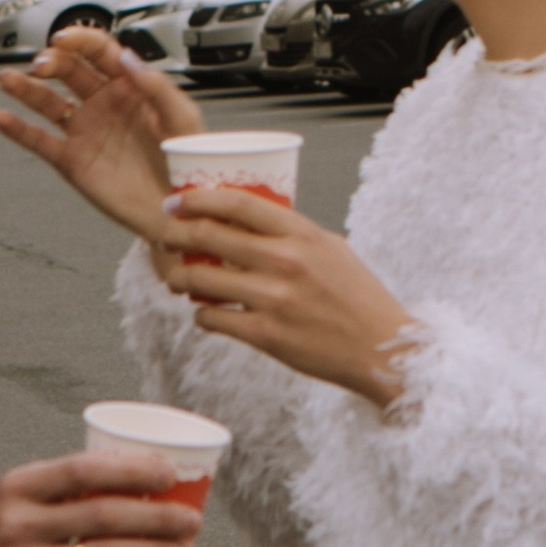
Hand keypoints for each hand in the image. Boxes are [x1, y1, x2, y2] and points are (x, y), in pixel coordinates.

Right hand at [0, 28, 201, 240]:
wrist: (178, 210)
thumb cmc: (187, 163)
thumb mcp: (183, 119)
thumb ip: (156, 87)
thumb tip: (127, 58)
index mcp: (131, 86)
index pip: (101, 52)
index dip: (81, 41)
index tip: (63, 38)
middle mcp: (104, 103)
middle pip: (70, 71)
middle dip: (53, 62)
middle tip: (43, 63)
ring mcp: (85, 130)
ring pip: (48, 102)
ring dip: (26, 88)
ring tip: (8, 79)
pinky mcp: (72, 160)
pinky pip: (40, 140)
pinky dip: (17, 129)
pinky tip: (0, 117)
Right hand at [0, 448, 204, 546]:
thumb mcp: (15, 503)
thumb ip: (64, 491)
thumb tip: (140, 477)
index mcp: (18, 487)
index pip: (84, 469)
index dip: (132, 469)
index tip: (170, 474)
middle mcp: (17, 524)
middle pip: (103, 515)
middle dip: (158, 518)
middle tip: (192, 521)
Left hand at [154, 186, 415, 405]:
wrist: (381, 347)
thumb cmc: (357, 296)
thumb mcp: (330, 248)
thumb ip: (291, 234)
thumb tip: (248, 222)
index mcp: (302, 234)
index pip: (238, 203)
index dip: (199, 199)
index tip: (176, 201)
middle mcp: (286, 261)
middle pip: (210, 236)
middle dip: (175, 234)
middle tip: (164, 236)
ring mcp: (274, 299)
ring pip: (202, 280)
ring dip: (179, 278)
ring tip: (176, 279)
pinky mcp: (267, 335)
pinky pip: (213, 319)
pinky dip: (202, 314)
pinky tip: (206, 312)